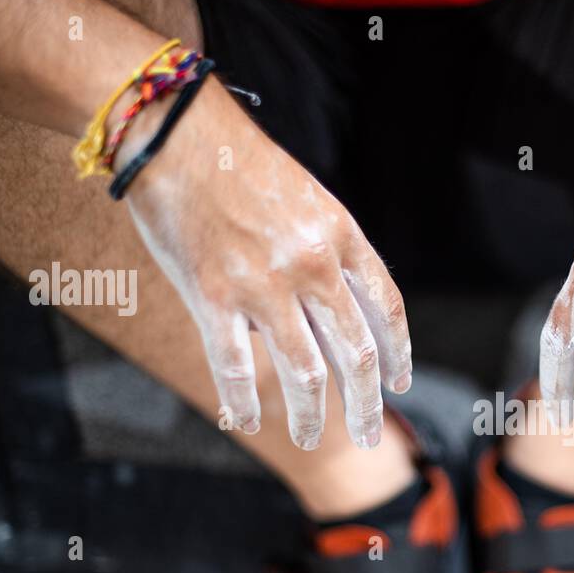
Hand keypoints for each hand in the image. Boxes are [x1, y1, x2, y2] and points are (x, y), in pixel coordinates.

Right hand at [121, 81, 409, 448]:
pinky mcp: (212, 299)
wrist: (174, 133)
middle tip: (368, 433)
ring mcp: (263, 286)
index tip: (399, 382)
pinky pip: (235, 369)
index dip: (398, 352)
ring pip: (304, 375)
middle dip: (366, 403)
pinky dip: (241, 403)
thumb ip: (330, 251)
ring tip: (308, 439)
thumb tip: (343, 307)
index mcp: (341, 237)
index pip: (386, 309)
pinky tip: (242, 422)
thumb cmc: (240, 165)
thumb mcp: (309, 199)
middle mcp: (312, 266)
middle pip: (354, 355)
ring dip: (310, 418)